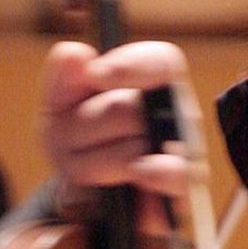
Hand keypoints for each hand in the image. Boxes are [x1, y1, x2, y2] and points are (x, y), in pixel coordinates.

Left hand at [40, 40, 200, 206]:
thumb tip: (74, 54)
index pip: (162, 61)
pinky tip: (139, 174)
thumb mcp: (62, 103)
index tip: (96, 75)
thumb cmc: (80, 136)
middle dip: (88, 124)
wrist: (85, 194)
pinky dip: (157, 176)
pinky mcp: (184, 189)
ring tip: (88, 169)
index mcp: (154, 83)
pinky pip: (179, 178)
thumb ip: (65, 75)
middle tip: (75, 136)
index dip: (132, 65)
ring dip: (96, 162)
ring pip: (137, 148)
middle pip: (130, 109)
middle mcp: (176, 113)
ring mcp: (185, 152)